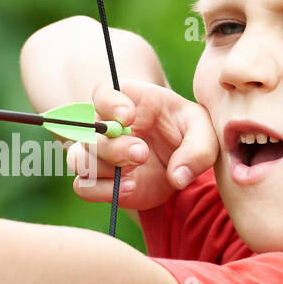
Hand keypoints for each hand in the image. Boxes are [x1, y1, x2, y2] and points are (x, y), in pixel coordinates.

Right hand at [66, 80, 217, 209]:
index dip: (110, 104)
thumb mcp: (202, 131)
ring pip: (80, 159)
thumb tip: (178, 177)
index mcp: (127, 101)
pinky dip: (103, 191)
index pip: (103, 93)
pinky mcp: (102, 182)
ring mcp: (100, 155)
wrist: (181, 161)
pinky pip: (84, 187)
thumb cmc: (187, 133)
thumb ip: (198, 149)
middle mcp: (106, 126)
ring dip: (105, 168)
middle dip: (113, 146)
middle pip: (89, 132)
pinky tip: (129, 188)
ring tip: (134, 173)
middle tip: (141, 153)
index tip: (129, 116)